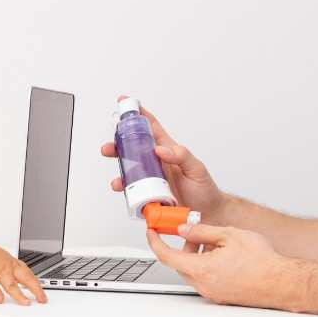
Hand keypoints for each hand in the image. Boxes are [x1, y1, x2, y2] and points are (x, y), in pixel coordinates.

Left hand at [0, 241, 47, 304]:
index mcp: (3, 271)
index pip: (13, 287)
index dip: (20, 296)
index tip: (27, 304)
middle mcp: (11, 266)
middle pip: (28, 279)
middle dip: (37, 290)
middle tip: (43, 300)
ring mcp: (13, 262)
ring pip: (29, 273)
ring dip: (37, 283)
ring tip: (41, 292)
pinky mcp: (13, 259)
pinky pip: (26, 268)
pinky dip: (32, 275)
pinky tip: (33, 279)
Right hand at [100, 98, 225, 218]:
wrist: (209, 214)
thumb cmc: (204, 189)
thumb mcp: (197, 169)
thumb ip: (182, 156)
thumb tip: (161, 149)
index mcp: (168, 151)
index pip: (151, 128)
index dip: (139, 114)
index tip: (125, 102)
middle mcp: (157, 163)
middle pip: (133, 149)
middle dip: (118, 145)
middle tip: (108, 148)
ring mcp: (152, 179)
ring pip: (130, 170)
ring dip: (120, 173)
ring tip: (117, 180)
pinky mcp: (150, 195)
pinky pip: (135, 191)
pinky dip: (126, 191)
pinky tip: (125, 193)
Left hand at [146, 222, 293, 307]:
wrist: (282, 282)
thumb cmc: (262, 261)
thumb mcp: (229, 235)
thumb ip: (202, 231)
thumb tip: (184, 228)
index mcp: (202, 269)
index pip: (167, 256)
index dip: (155, 242)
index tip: (152, 233)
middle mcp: (204, 285)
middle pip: (181, 264)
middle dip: (184, 246)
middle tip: (193, 231)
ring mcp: (212, 293)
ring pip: (194, 272)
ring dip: (197, 257)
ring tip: (215, 243)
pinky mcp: (222, 297)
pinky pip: (206, 280)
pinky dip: (207, 267)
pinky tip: (223, 257)